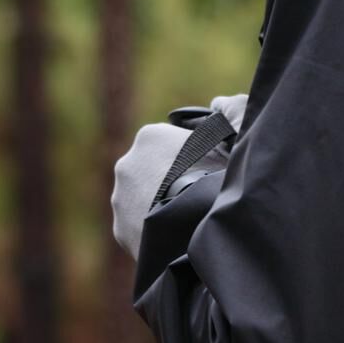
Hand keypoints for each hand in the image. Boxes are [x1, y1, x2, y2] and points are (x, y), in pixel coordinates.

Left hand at [111, 94, 249, 259]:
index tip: (202, 172)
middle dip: (166, 180)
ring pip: (140, 200)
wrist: (192, 224)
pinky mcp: (119, 227)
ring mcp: (119, 197)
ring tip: (183, 220)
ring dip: (156, 206)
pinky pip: (137, 227)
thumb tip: (220, 106)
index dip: (189, 157)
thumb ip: (219, 126)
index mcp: (150, 136)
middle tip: (192, 196)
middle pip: (151, 170)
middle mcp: (126, 163)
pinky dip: (151, 230)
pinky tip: (171, 236)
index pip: (169, 142)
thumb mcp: (224, 143)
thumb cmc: (212, 179)